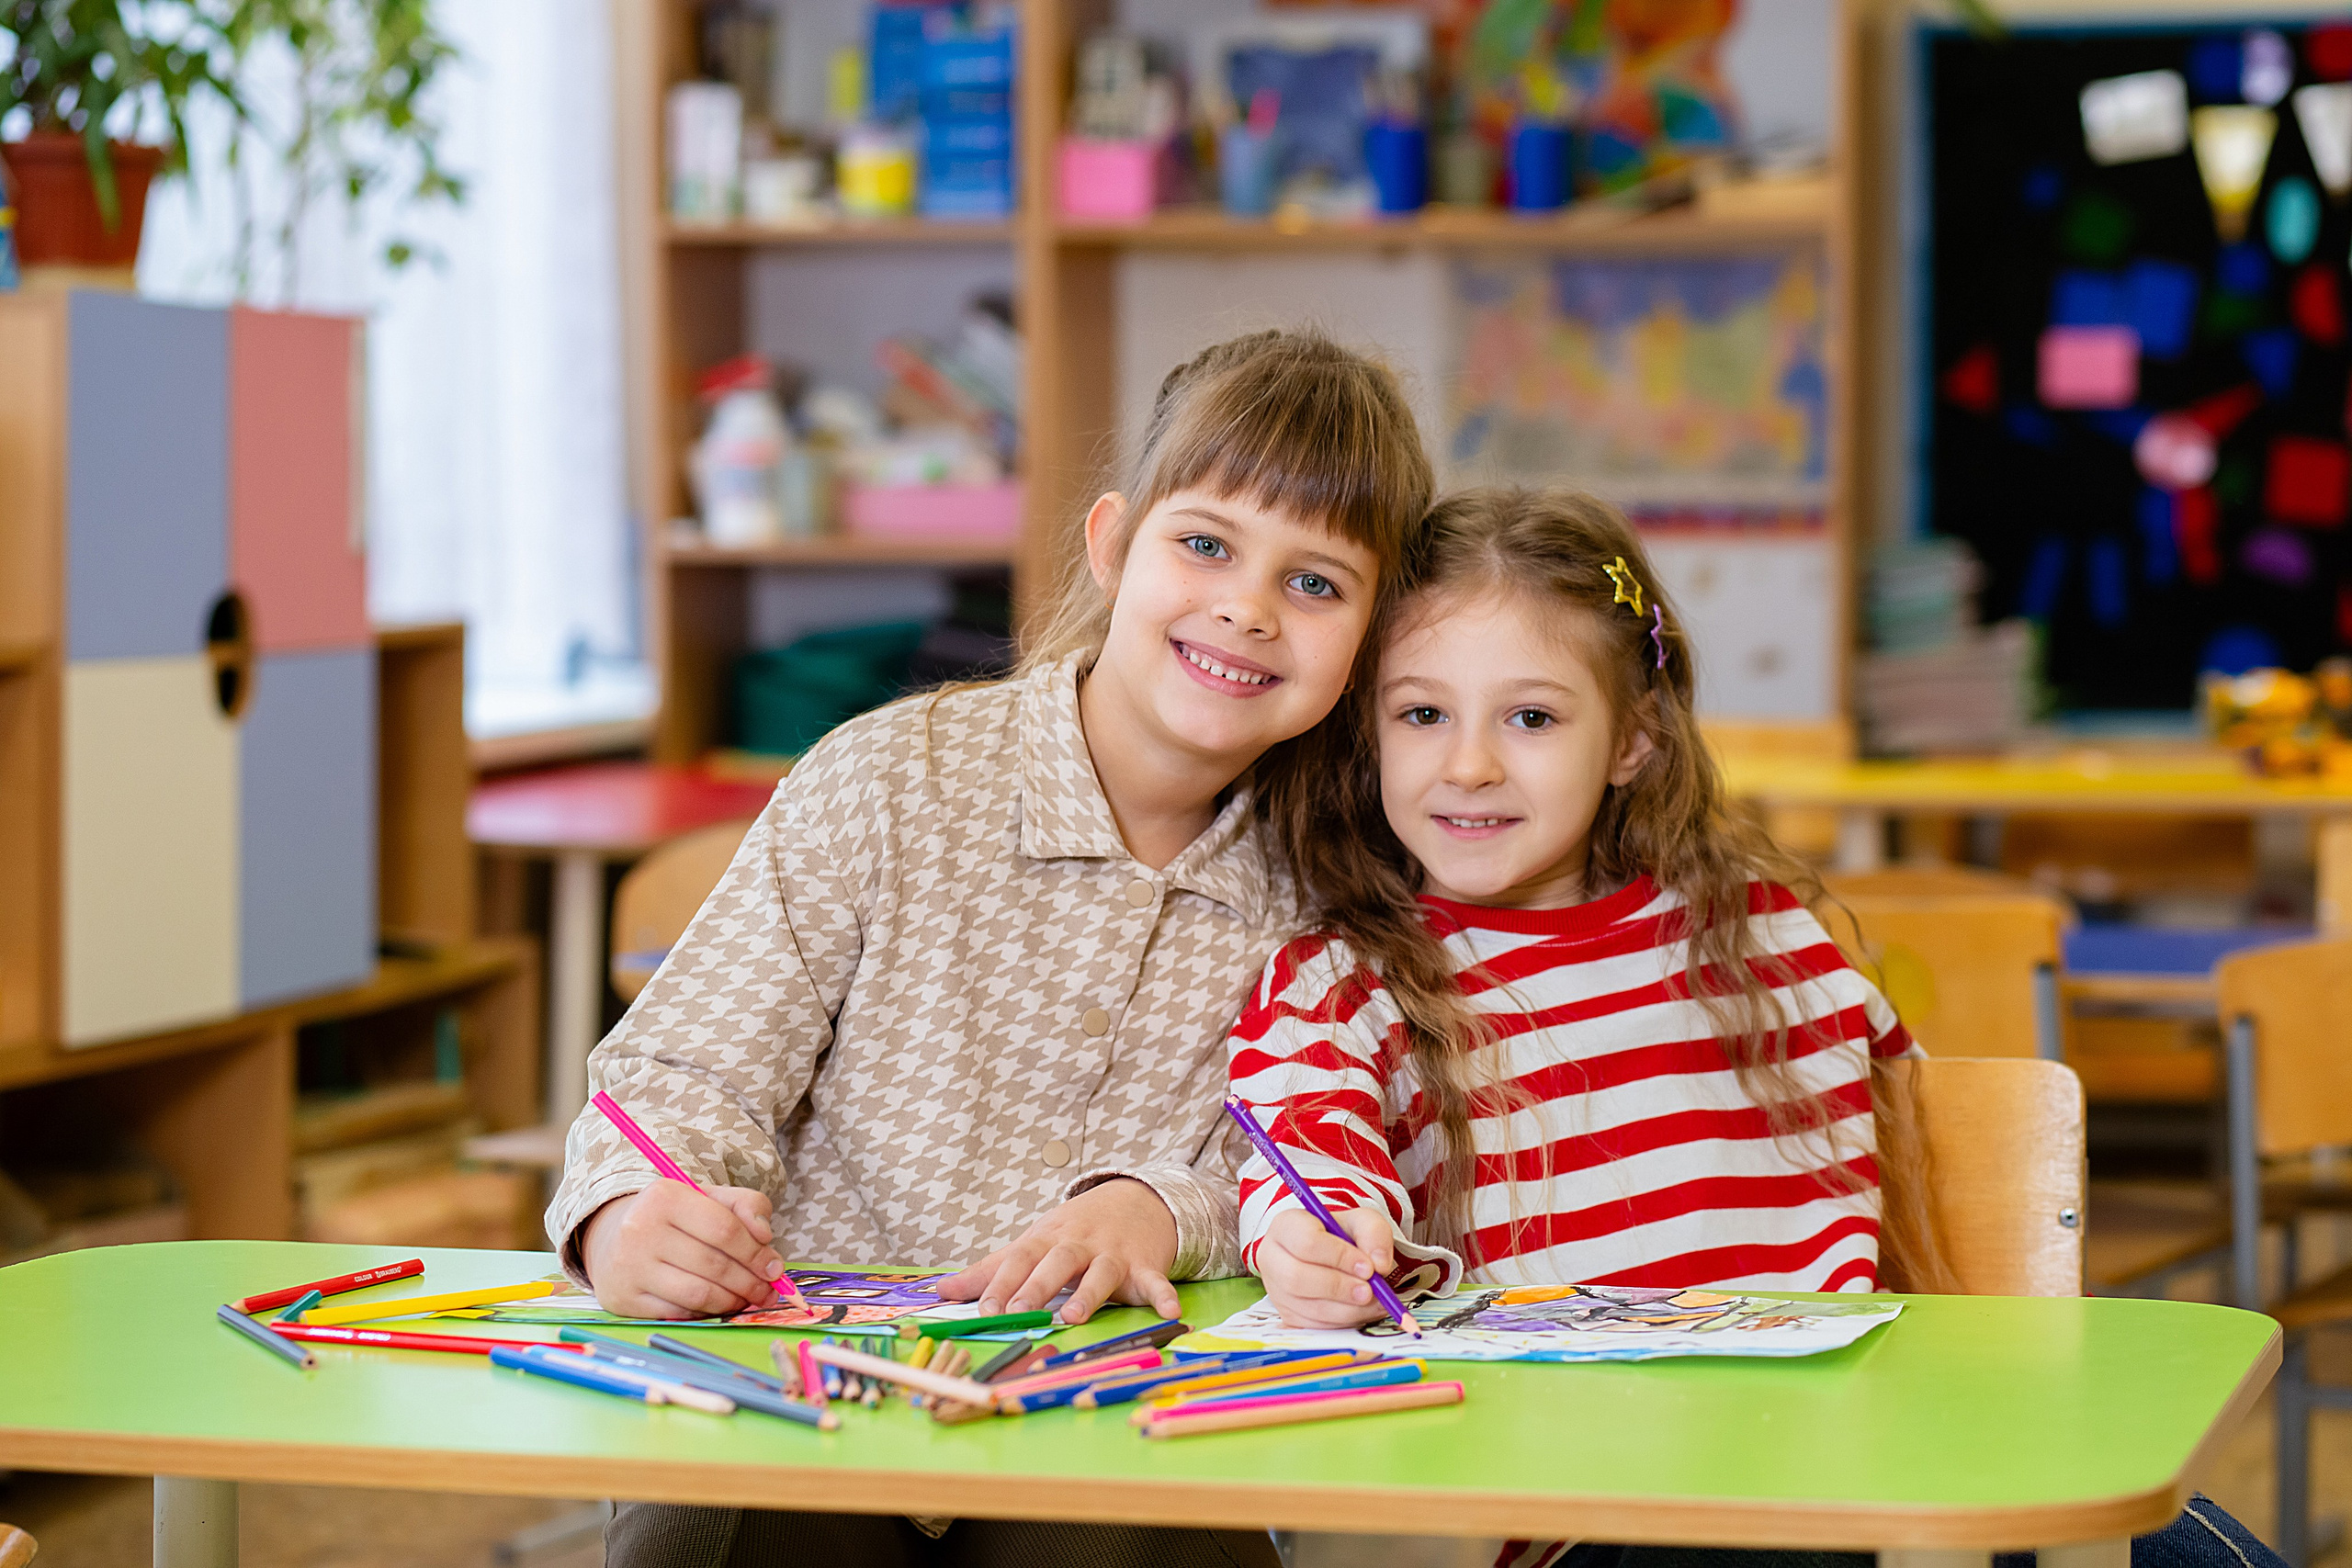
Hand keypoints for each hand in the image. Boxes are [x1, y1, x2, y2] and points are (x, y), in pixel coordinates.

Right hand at [577, 1179, 784, 1318]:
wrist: (615, 1241)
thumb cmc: (675, 1219)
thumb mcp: (711, 1198)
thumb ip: (747, 1205)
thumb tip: (764, 1236)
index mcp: (665, 1195)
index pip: (725, 1229)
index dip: (756, 1253)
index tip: (774, 1268)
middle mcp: (640, 1229)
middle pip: (714, 1264)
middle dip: (750, 1282)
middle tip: (768, 1291)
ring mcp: (629, 1266)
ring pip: (699, 1293)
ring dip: (733, 1301)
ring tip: (748, 1298)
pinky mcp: (624, 1298)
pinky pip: (679, 1312)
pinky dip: (706, 1311)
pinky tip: (718, 1304)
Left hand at [935, 1178, 1181, 1324]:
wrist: (1136, 1200)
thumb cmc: (1075, 1231)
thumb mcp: (1033, 1242)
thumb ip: (990, 1270)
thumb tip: (941, 1290)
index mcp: (1048, 1239)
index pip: (1020, 1257)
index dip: (1002, 1282)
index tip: (984, 1308)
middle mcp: (1080, 1243)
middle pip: (1057, 1262)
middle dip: (1038, 1286)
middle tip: (1020, 1312)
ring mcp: (1114, 1253)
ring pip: (1101, 1272)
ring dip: (1089, 1293)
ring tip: (1074, 1317)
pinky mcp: (1145, 1266)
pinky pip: (1155, 1281)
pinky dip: (1163, 1295)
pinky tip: (1169, 1312)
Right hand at [1258, 1206, 1395, 1329]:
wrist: (1333, 1253)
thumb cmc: (1343, 1235)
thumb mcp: (1362, 1222)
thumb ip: (1374, 1234)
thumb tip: (1380, 1265)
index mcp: (1285, 1224)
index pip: (1306, 1242)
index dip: (1339, 1257)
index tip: (1368, 1267)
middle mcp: (1272, 1257)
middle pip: (1297, 1278)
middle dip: (1338, 1287)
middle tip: (1370, 1290)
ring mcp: (1276, 1289)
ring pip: (1305, 1306)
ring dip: (1344, 1308)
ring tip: (1372, 1301)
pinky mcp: (1287, 1314)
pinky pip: (1313, 1325)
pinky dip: (1341, 1322)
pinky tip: (1361, 1311)